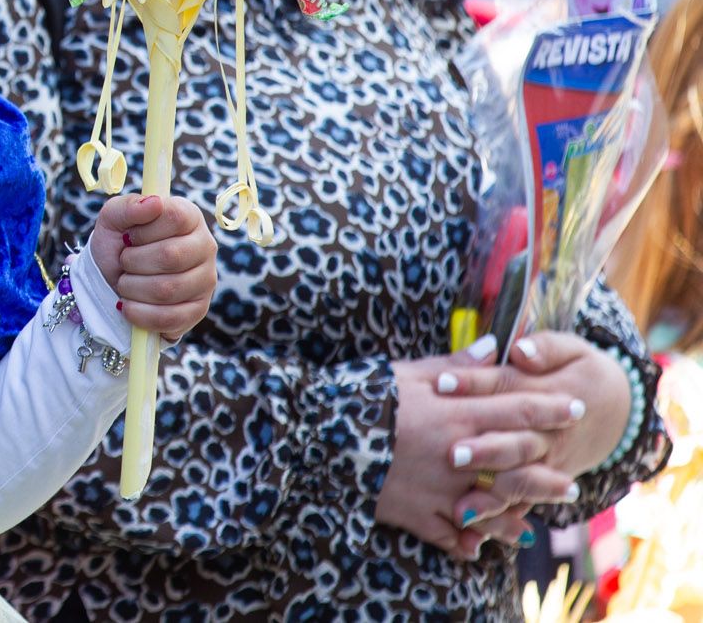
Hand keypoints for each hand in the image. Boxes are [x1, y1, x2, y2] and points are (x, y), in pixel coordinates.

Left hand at [88, 193, 216, 341]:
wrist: (112, 280)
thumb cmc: (117, 244)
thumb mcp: (113, 219)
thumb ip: (129, 207)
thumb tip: (154, 202)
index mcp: (189, 216)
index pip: (175, 217)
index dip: (143, 231)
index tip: (128, 238)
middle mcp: (205, 246)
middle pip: (171, 256)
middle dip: (133, 262)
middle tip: (124, 262)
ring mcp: (206, 280)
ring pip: (168, 290)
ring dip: (132, 288)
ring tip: (125, 283)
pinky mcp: (199, 310)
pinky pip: (169, 318)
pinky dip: (139, 313)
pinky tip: (128, 306)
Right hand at [377, 344, 583, 558]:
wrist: (320, 436)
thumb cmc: (364, 397)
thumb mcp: (406, 372)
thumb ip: (455, 366)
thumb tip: (494, 348)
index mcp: (458, 415)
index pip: (518, 410)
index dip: (551, 409)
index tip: (576, 409)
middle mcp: (459, 456)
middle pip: (518, 467)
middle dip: (548, 475)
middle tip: (572, 485)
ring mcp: (441, 489)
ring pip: (491, 509)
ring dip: (516, 518)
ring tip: (535, 524)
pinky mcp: (417, 514)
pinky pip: (450, 535)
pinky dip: (466, 542)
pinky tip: (478, 548)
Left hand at [436, 331, 632, 533]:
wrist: (621, 411)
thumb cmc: (584, 372)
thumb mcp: (574, 350)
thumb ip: (546, 348)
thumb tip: (520, 350)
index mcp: (549, 392)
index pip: (505, 386)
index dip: (473, 384)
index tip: (440, 383)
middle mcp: (549, 433)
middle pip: (514, 441)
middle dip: (484, 450)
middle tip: (451, 454)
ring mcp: (550, 462)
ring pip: (520, 481)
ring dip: (492, 495)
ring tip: (462, 508)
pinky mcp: (547, 483)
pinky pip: (524, 503)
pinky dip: (501, 519)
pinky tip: (474, 529)